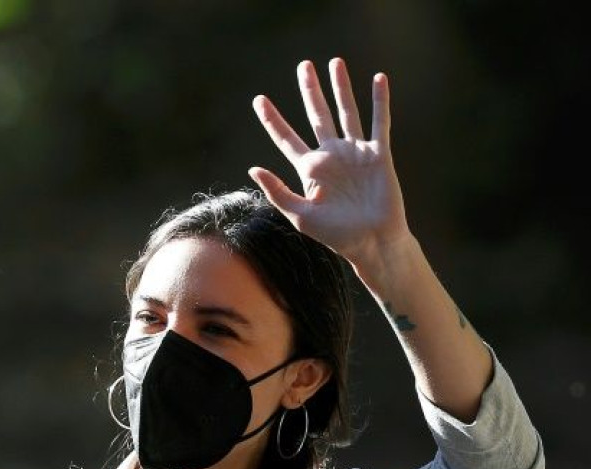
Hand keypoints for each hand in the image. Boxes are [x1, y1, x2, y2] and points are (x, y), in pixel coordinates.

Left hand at [249, 58, 409, 269]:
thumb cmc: (337, 236)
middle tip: (304, 65)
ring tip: (335, 62)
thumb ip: (277, 192)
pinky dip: (379, 101)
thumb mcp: (302, 216)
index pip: (286, 138)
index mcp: (310, 170)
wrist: (373, 243)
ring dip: (341, 87)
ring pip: (346, 111)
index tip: (259, 100)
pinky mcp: (378, 155)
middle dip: (310, 90)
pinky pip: (379, 123)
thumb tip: (252, 168)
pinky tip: (379, 79)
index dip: (272, 119)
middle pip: (317, 115)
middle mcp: (331, 157)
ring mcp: (355, 154)